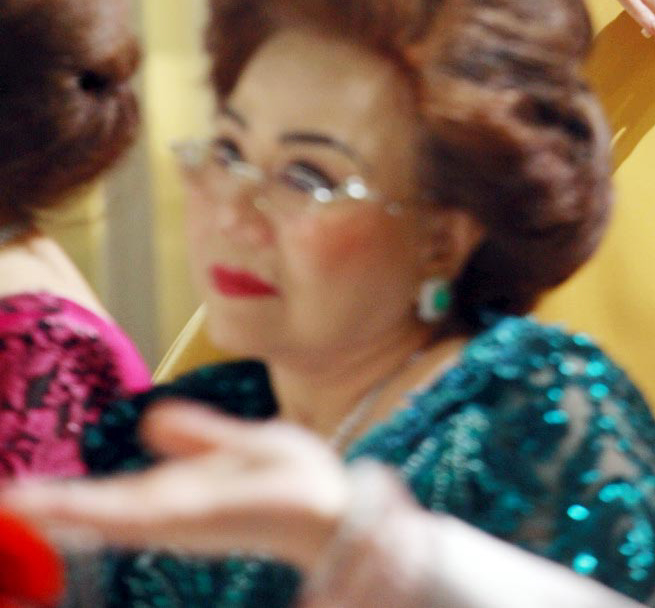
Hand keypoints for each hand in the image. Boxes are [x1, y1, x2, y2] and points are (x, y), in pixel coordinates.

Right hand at [4, 402, 352, 569]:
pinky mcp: (204, 516)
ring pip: (113, 516)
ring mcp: (184, 518)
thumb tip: (151, 420)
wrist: (338, 501)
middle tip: (6, 507)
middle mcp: (172, 511)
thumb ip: (196, 436)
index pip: (109, 499)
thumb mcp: (238, 443)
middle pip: (100, 513)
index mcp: (177, 496)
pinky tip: (86, 510)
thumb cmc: (296, 479)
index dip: (63, 500)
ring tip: (20, 507)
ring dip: (68, 513)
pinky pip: (149, 513)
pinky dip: (115, 512)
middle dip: (50, 513)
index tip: (15, 498)